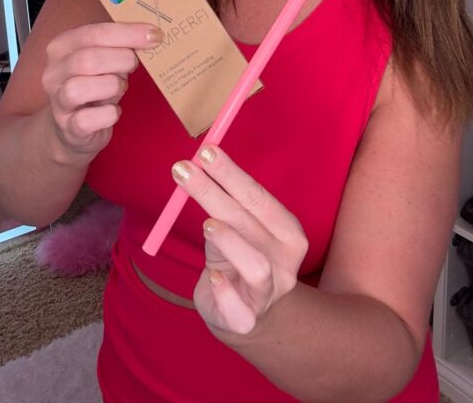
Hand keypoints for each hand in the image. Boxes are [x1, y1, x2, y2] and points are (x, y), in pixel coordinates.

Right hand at [42, 21, 161, 158]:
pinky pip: (87, 120)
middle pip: (88, 59)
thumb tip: (151, 35)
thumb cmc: (96, 85)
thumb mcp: (106, 60)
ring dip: (111, 86)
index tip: (154, 35)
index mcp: (62, 46)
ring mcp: (58, 101)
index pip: (94, 33)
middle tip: (134, 64)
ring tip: (120, 87)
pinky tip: (115, 111)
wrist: (77, 126)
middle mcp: (54, 72)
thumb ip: (121, 46)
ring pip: (79, 88)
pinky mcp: (67, 127)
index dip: (127, 33)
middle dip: (121, 60)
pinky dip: (108, 114)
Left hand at [171, 146, 307, 335]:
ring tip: (207, 224)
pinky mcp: (246, 320)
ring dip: (231, 242)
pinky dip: (225, 290)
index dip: (232, 174)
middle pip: (252, 222)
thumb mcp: (236, 227)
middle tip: (185, 170)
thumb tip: (196, 162)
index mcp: (288, 233)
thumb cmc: (239, 258)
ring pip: (257, 267)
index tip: (205, 152)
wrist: (246, 314)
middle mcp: (285, 263)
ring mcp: (269, 294)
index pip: (259, 197)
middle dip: (216, 192)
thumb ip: (224, 200)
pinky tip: (213, 277)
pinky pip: (237, 307)